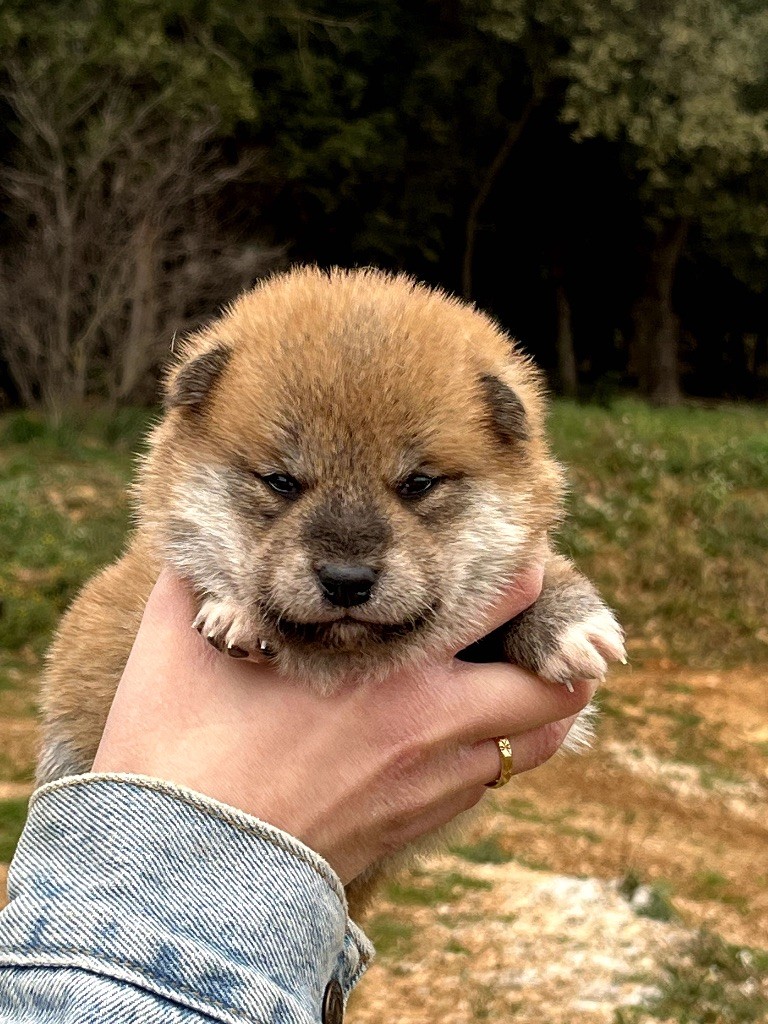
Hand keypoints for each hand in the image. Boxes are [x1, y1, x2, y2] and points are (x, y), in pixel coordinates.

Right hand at [92, 567, 592, 883]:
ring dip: (536, 709)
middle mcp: (432, 729)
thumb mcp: (181, 642)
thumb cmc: (178, 754)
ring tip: (520, 678)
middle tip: (537, 627)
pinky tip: (457, 735)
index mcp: (392, 670)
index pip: (504, 604)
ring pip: (528, 745)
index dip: (528, 574)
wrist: (179, 882)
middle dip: (559, 653)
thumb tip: (204, 543)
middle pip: (550, 690)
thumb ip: (207, 577)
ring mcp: (430, 787)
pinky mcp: (413, 828)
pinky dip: (489, 750)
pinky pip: (482, 783)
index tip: (520, 557)